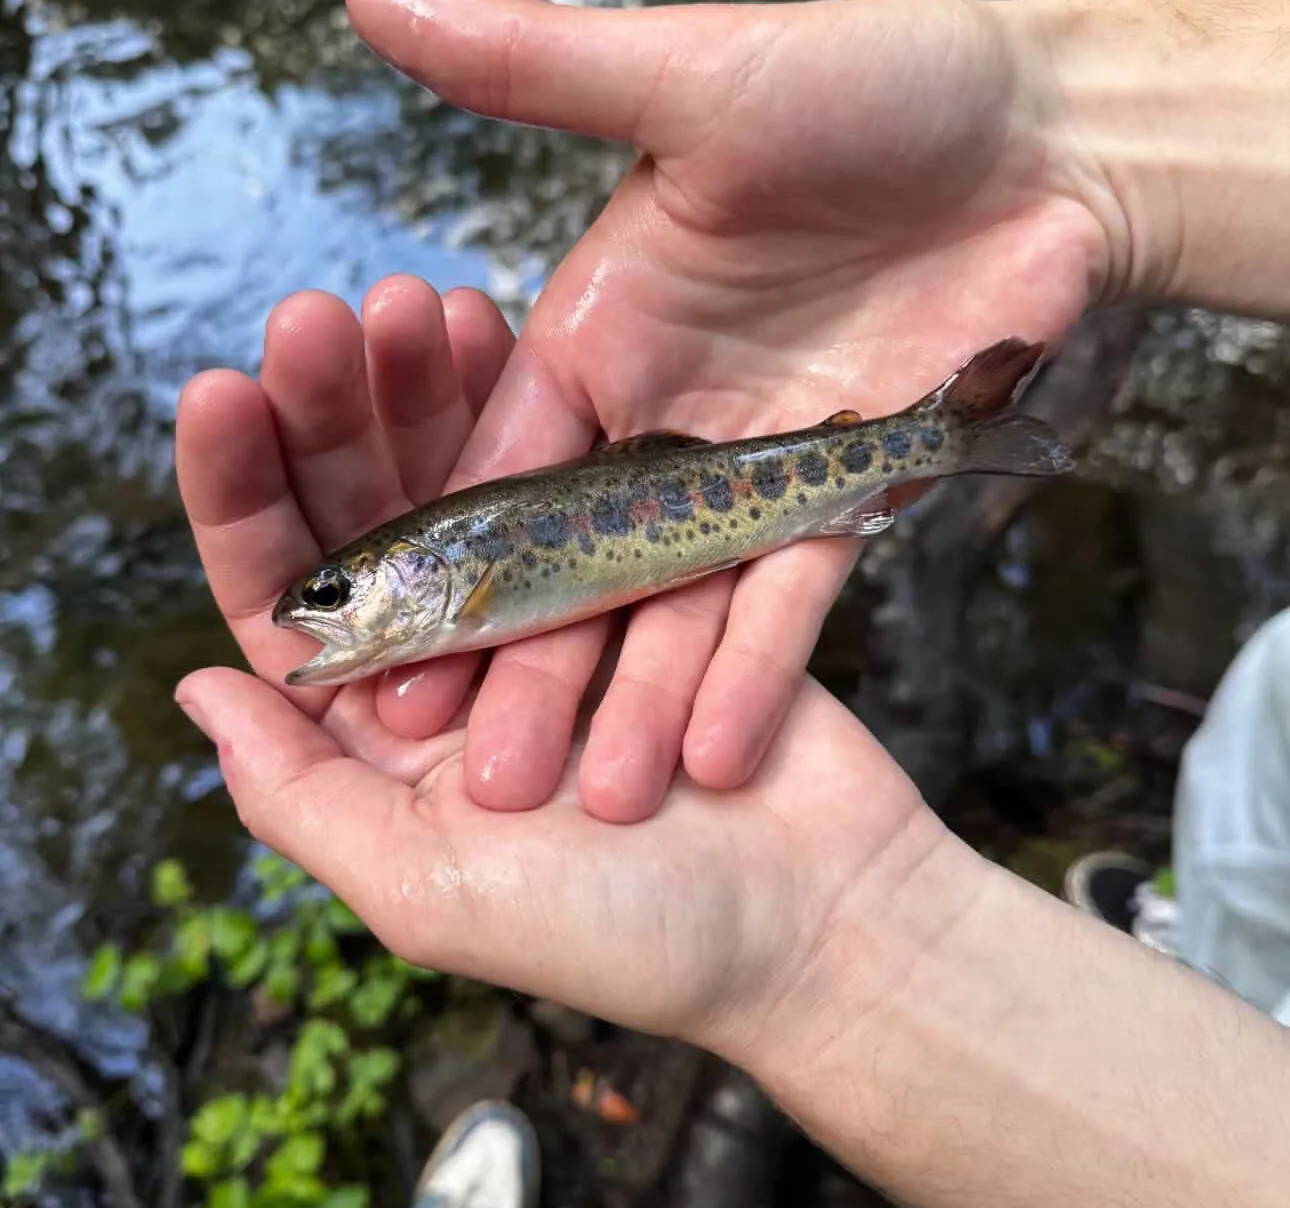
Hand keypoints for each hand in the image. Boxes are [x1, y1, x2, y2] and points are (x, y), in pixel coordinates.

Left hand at [175, 276, 940, 1052]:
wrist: (819, 920)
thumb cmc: (628, 931)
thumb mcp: (431, 890)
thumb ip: (303, 797)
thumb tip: (194, 688)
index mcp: (389, 744)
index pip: (289, 606)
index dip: (246, 497)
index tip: (223, 389)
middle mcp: (462, 672)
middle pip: (378, 524)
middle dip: (341, 416)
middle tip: (323, 312)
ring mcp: (559, 621)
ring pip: (474, 485)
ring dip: (440, 394)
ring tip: (422, 300)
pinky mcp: (653, 587)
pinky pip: (583, 485)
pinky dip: (547, 415)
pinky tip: (516, 335)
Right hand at [343, 0, 1107, 822]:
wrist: (1045, 136)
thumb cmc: (875, 77)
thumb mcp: (692, 73)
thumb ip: (535, 67)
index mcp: (598, 335)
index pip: (499, 470)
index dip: (450, 569)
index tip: (398, 660)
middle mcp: (660, 420)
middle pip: (579, 565)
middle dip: (535, 668)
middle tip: (490, 773)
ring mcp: (749, 472)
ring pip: (679, 608)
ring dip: (642, 699)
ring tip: (605, 795)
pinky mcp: (843, 505)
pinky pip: (791, 604)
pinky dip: (756, 673)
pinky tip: (714, 755)